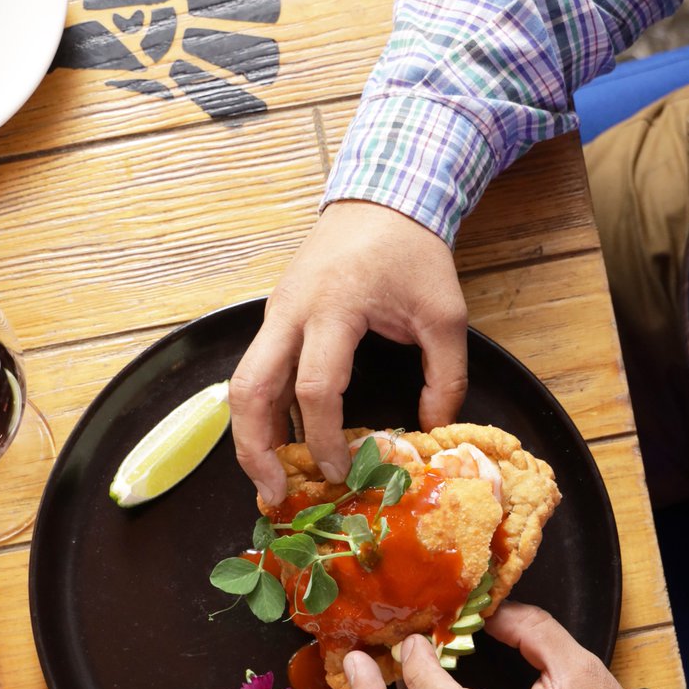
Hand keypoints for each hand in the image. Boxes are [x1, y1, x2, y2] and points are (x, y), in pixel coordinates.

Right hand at [229, 200, 468, 504]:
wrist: (382, 195)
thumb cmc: (412, 250)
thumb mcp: (444, 312)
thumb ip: (445, 375)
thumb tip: (433, 430)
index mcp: (331, 308)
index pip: (315, 387)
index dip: (324, 438)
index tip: (340, 471)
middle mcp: (289, 312)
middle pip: (249, 389)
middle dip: (255, 448)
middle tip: (274, 493)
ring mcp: (276, 314)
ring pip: (242, 383)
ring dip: (251, 435)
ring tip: (270, 479)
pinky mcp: (277, 319)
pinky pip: (258, 372)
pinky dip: (264, 413)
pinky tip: (282, 445)